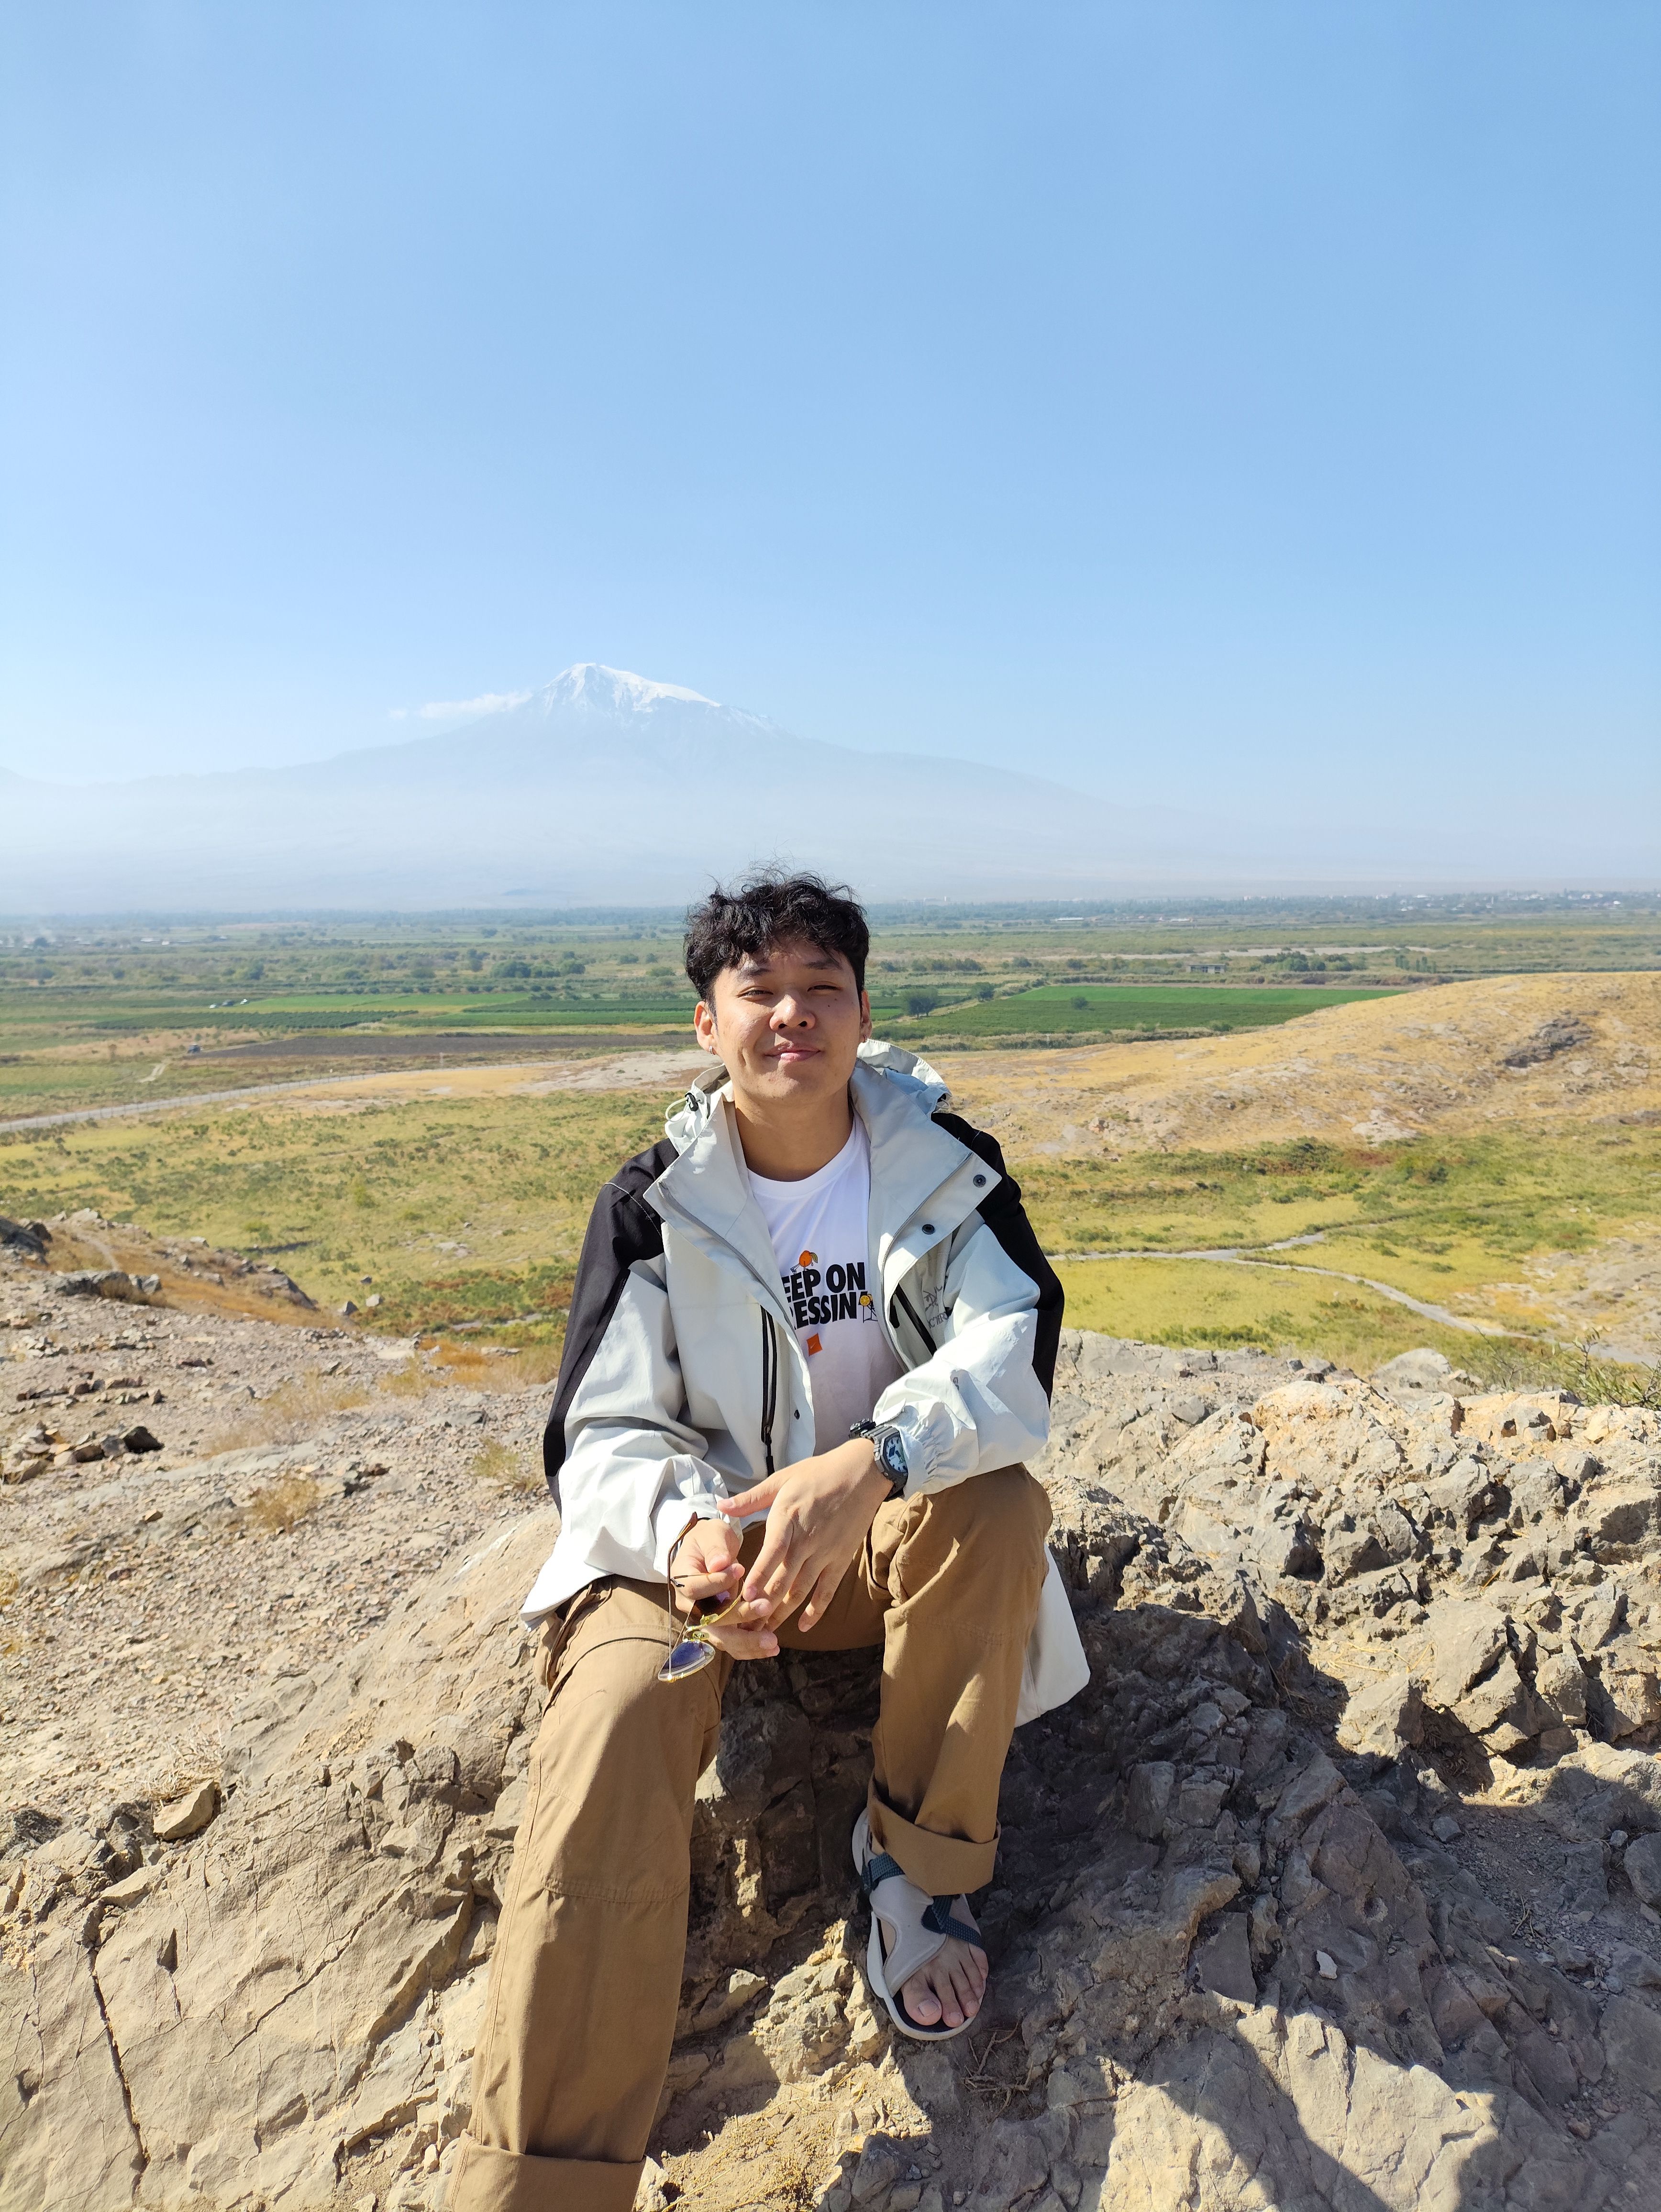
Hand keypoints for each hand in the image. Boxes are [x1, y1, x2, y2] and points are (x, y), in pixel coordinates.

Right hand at [669, 1516, 779, 1659]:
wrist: (710, 1551)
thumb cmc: (710, 1540)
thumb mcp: (712, 1536)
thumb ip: (715, 1549)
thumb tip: (719, 1564)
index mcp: (682, 1581)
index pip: (696, 1589)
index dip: (717, 1583)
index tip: (741, 1570)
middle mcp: (690, 1606)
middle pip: (710, 1621)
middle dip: (739, 1618)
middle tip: (765, 1608)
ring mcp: (705, 1620)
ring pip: (723, 1638)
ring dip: (748, 1642)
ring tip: (773, 1642)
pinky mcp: (721, 1627)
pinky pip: (734, 1643)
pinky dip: (752, 1647)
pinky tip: (772, 1648)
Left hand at [717, 1439, 889, 1631]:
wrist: (862, 1473)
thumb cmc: (819, 1473)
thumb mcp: (782, 1479)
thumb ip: (751, 1499)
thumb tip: (720, 1505)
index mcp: (788, 1520)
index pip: (771, 1554)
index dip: (758, 1577)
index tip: (744, 1597)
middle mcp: (806, 1541)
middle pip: (783, 1580)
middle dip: (764, 1605)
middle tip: (746, 1626)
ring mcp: (825, 1553)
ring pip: (802, 1590)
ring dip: (783, 1613)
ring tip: (766, 1631)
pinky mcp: (841, 1560)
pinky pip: (827, 1590)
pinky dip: (816, 1610)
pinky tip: (803, 1626)